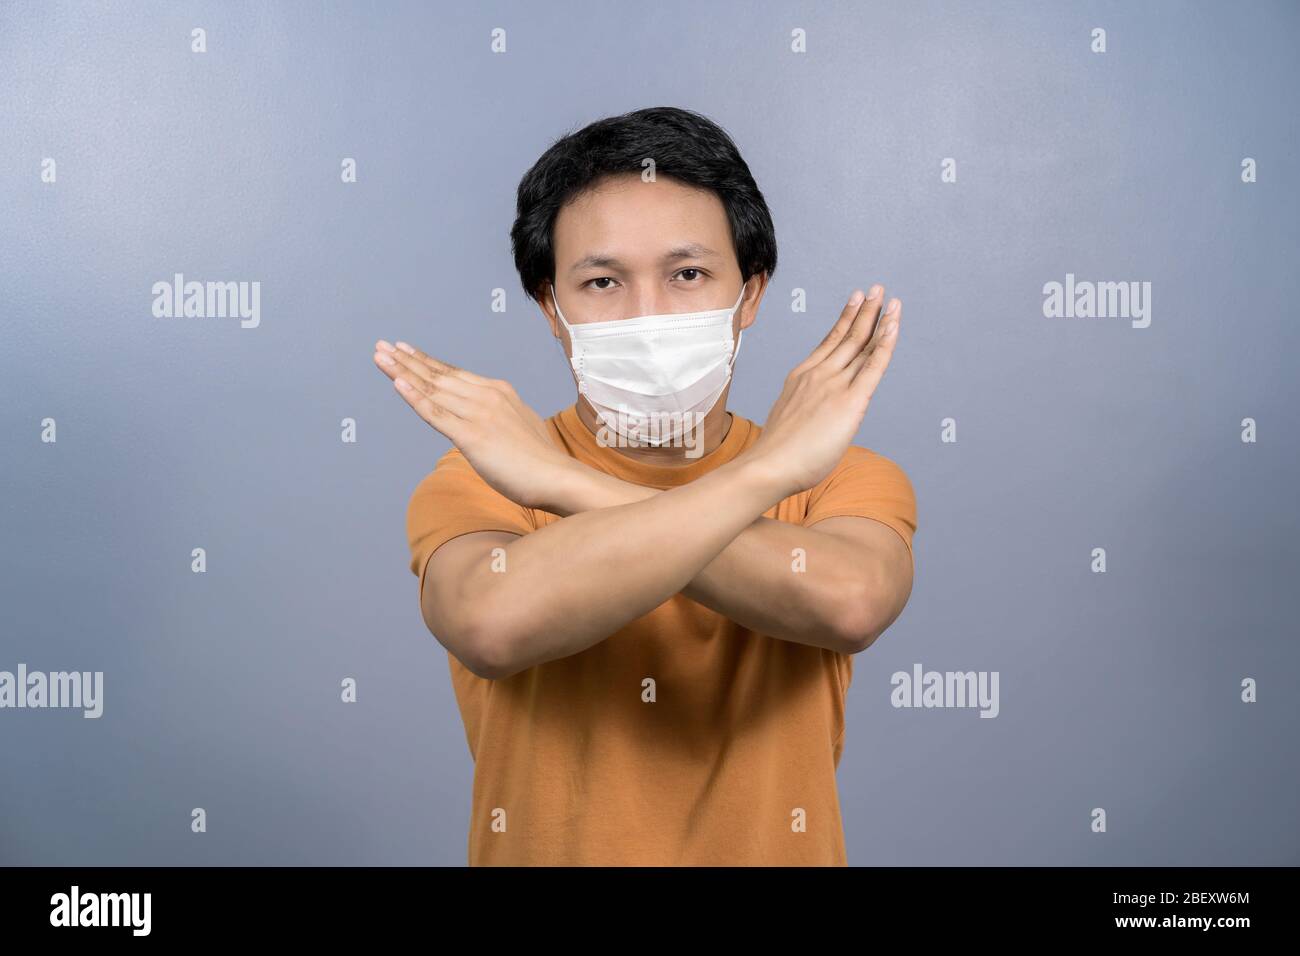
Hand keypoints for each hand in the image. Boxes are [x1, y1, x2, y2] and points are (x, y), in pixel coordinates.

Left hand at [372, 340, 576, 510]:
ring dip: (403, 370)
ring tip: (380, 356)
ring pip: (432, 387)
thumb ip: (502, 419)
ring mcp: (478, 414)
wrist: (557, 477)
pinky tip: (396, 382)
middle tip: (382, 345)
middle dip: (407, 360)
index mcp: (499, 392)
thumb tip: (490, 424)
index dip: (428, 362)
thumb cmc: (541, 461)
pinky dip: (413, 396)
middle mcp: (486, 396)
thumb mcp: (520, 427)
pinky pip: (435, 412)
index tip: (407, 350)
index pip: (455, 374)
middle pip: (438, 375)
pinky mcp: (471, 436)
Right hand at [744, 286, 900, 496]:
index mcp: (802, 377)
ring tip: (888, 298)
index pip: (829, 343)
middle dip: (864, 310)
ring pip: (861, 344)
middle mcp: (818, 374)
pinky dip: (886, 343)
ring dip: (877, 318)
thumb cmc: (775, 455)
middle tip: (875, 289)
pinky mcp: (850, 401)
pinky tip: (894, 325)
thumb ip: (803, 411)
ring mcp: (834, 385)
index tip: (854, 303)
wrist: (768, 465)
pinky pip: (873, 366)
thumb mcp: (788, 421)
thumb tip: (810, 419)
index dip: (844, 321)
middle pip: (848, 336)